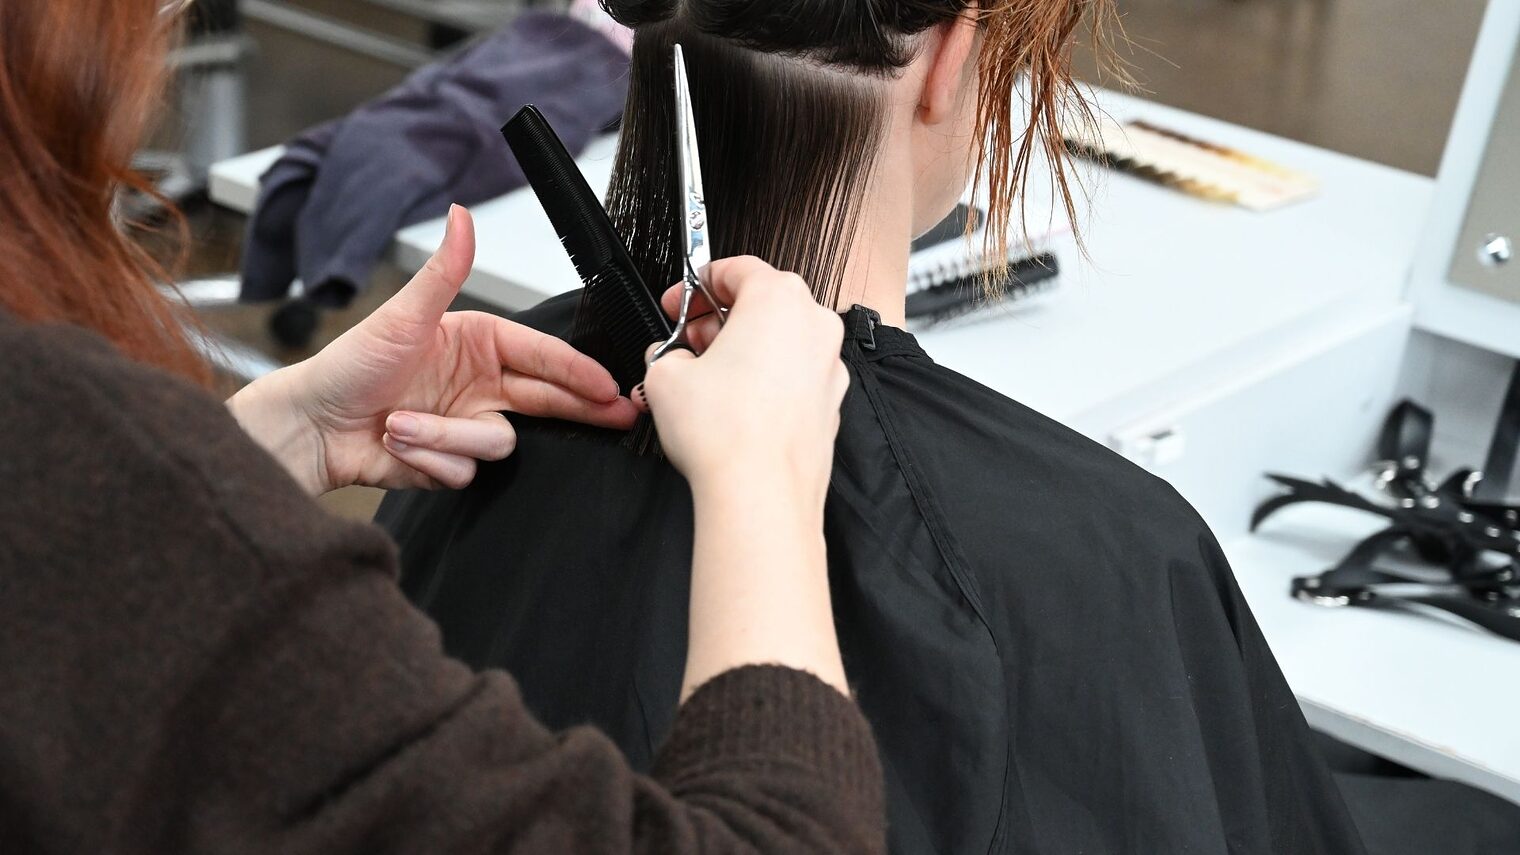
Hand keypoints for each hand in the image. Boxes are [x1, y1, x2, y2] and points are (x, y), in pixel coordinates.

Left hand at [229, 205, 637, 493]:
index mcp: (477, 345)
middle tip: (617, 415)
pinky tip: (398, 446)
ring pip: (497, 441)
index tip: (607, 385)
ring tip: (399, 424)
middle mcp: (479, 385)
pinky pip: (466, 471)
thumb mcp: (403, 315)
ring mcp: (466, 426)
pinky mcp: (450, 463)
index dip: (578, 371)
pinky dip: (430, 460)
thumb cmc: (348, 366)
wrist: (310, 428)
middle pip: (547, 400)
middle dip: (580, 408)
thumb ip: (444, 270)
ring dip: (446, 438)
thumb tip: (461, 216)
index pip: (542, 357)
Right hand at [640, 258, 852, 700]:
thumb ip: (663, 352)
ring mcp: (828, 367)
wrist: (761, 493)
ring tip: (705, 379)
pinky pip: (793, 377)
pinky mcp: (830, 405)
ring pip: (781, 341)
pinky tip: (734, 407)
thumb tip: (667, 358)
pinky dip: (766, 381)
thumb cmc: (726, 432)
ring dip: (743, 351)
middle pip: (763, 303)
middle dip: (720, 319)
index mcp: (779, 299)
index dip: (697, 284)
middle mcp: (814, 326)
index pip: (737, 268)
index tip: (678, 304)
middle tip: (686, 342)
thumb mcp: (665, 375)